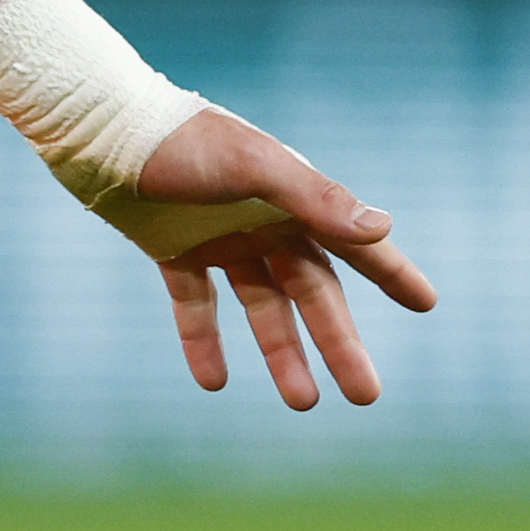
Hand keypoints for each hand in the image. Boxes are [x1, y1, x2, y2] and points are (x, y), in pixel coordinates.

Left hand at [134, 105, 438, 408]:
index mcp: (292, 199)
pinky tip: (213, 382)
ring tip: (302, 401)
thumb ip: (315, 198)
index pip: (354, 244)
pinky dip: (203, 340)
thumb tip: (383, 228)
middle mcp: (263, 222)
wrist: (103, 129)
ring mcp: (220, 238)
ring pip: (261, 307)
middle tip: (366, 395)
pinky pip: (196, 304)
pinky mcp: (174, 250)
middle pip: (312, 293)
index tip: (427, 303)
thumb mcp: (254, 166)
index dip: (391, 272)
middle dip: (340, 342)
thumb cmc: (184, 140)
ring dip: (281, 352)